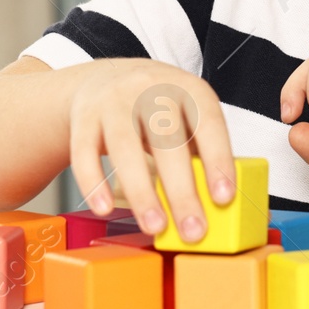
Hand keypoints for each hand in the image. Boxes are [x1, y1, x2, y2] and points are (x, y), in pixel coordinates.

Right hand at [67, 58, 234, 243]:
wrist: (107, 77)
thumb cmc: (157, 107)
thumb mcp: (186, 115)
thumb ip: (200, 150)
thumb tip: (215, 202)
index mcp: (188, 89)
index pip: (208, 123)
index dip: (218, 160)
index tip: (224, 197)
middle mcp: (151, 89)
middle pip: (167, 140)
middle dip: (181, 190)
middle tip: (193, 231)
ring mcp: (114, 101)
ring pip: (125, 147)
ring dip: (141, 192)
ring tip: (155, 227)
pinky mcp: (84, 117)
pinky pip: (84, 152)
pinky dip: (94, 183)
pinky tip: (105, 208)